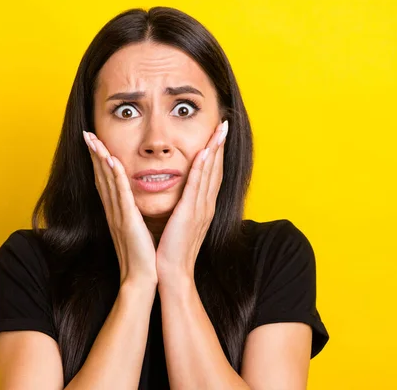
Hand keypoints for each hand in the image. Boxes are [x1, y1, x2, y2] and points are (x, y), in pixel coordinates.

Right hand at [83, 131, 157, 285]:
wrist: (142, 278)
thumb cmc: (143, 256)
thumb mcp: (136, 229)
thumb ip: (132, 214)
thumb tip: (134, 204)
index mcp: (117, 212)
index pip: (106, 181)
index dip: (99, 161)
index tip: (95, 142)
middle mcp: (114, 210)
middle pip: (101, 176)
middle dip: (94, 154)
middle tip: (87, 133)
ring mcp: (118, 214)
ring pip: (107, 181)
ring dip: (100, 158)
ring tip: (93, 139)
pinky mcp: (127, 220)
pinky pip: (120, 194)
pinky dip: (115, 176)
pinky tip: (111, 161)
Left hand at [155, 120, 227, 282]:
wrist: (172, 273)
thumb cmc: (172, 250)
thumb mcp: (181, 224)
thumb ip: (184, 207)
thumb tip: (182, 197)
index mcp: (203, 207)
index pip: (212, 174)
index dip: (216, 153)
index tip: (218, 134)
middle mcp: (206, 205)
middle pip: (216, 169)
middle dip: (220, 145)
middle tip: (225, 124)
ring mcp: (201, 209)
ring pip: (210, 173)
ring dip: (215, 149)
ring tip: (219, 129)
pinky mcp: (190, 214)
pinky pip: (197, 186)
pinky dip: (202, 168)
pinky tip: (205, 152)